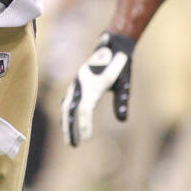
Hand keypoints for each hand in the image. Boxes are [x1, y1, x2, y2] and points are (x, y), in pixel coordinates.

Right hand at [61, 30, 133, 145]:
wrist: (113, 45)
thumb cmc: (121, 65)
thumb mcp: (125, 82)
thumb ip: (122, 100)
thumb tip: (123, 119)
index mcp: (93, 84)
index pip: (84, 109)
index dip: (84, 124)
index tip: (87, 139)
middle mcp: (81, 84)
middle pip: (70, 110)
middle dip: (70, 128)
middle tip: (73, 145)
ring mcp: (76, 83)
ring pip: (66, 106)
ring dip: (66, 123)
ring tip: (70, 140)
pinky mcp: (76, 84)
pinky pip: (67, 102)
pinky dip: (66, 115)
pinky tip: (67, 126)